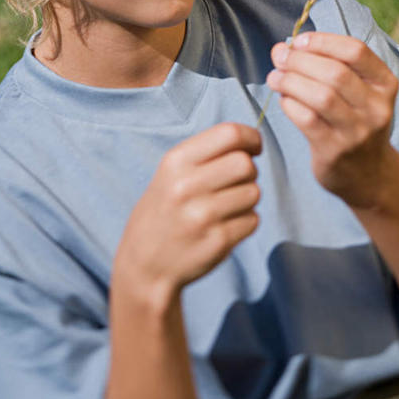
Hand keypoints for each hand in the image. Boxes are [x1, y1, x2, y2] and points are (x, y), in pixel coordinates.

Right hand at [114, 123, 260, 307]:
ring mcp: (202, 216)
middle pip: (245, 164)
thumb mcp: (170, 173)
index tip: (253, 147)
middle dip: (249, 171)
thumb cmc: (164, 210)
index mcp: (175, 161)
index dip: (251, 137)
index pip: (229, 134)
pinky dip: (246, 221)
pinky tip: (225, 225)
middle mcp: (187, 186)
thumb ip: (206, 154)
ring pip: (253, 192)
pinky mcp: (218, 241)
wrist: (144, 264)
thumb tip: (251, 141)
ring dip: (247, 197)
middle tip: (237, 180)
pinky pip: (253, 220)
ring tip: (226, 206)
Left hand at [267, 32, 398, 208]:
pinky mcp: (335, 150)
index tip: (298, 41)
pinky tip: (283, 100)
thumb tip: (282, 48)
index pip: (356, 51)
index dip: (323, 41)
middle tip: (279, 57)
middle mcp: (376, 107)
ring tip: (274, 77)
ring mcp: (358, 131)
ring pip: (321, 96)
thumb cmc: (353, 120)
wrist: (367, 174)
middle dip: (300, 60)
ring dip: (290, 81)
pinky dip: (290, 104)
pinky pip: (307, 120)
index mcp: (384, 84)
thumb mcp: (357, 91)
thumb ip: (325, 65)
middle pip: (335, 73)